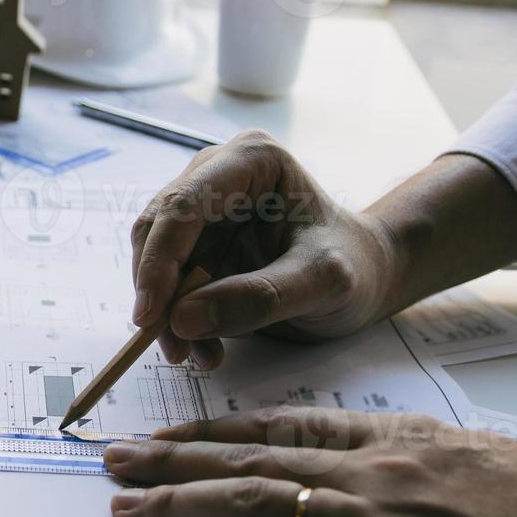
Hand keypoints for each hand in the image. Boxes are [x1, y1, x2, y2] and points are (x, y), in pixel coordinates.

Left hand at [104, 407, 516, 516]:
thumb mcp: (488, 468)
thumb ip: (421, 464)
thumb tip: (379, 468)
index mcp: (399, 443)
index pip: (285, 427)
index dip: (216, 431)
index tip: (170, 435)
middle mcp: (374, 475)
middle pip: (249, 457)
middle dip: (172, 458)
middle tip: (114, 458)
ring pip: (250, 501)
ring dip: (176, 504)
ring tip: (124, 507)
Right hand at [131, 130, 398, 369]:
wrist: (367, 277)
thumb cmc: (355, 267)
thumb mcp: (323, 284)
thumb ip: (259, 298)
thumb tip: (182, 319)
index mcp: (251, 160)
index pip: (183, 207)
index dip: (158, 260)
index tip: (150, 315)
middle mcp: (216, 174)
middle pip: (156, 231)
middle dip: (159, 293)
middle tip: (173, 347)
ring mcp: (203, 209)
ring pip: (153, 260)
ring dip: (167, 314)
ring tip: (200, 356)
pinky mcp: (198, 242)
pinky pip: (168, 282)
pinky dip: (179, 319)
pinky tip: (207, 347)